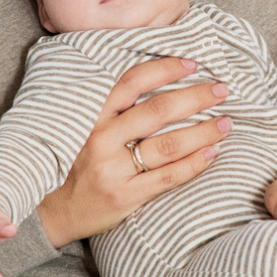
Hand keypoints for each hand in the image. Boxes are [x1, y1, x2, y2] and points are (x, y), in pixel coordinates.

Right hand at [37, 57, 231, 246]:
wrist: (50, 212)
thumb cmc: (75, 164)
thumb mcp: (84, 128)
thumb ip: (115, 109)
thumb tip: (161, 84)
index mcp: (93, 116)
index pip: (133, 81)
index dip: (166, 68)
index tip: (193, 64)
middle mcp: (102, 138)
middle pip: (159, 110)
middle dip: (196, 96)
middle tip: (223, 90)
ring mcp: (113, 168)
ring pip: (169, 143)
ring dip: (204, 131)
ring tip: (226, 123)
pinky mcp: (125, 195)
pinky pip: (168, 176)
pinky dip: (194, 163)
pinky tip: (212, 153)